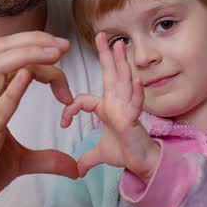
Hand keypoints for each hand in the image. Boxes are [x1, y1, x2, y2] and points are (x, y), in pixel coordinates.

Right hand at [0, 31, 78, 206]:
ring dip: (28, 53)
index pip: (15, 60)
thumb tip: (75, 168)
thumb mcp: (21, 163)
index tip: (66, 69)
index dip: (43, 58)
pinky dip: (13, 89)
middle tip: (65, 46)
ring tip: (56, 54)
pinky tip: (29, 77)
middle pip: (2, 50)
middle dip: (34, 40)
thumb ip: (48, 160)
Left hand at [60, 32, 159, 179]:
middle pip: (110, 75)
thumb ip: (87, 157)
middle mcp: (117, 104)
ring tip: (120, 46)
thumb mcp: (100, 153)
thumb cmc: (125, 152)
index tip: (63, 124)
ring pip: (124, 82)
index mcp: (107, 107)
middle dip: (106, 55)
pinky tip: (136, 80)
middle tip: (102, 35)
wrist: (143, 165)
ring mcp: (127, 110)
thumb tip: (76, 170)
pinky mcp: (134, 120)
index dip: (71, 108)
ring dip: (121, 64)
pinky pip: (135, 104)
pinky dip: (136, 93)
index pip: (84, 99)